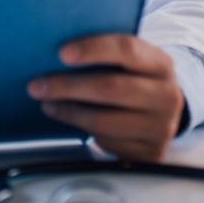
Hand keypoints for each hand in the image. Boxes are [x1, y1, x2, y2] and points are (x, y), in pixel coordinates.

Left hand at [27, 34, 185, 161]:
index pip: (127, 49)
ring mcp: (160, 127)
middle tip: (37, 85)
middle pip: (111, 88)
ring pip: (104, 121)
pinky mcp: (149, 153)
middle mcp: (166, 96)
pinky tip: (67, 118)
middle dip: (68, 86)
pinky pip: (107, 142)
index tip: (61, 52)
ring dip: (68, 112)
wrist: (162, 112)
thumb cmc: (135, 79)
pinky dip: (81, 131)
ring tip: (46, 103)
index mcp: (161, 64)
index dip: (93, 49)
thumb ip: (106, 54)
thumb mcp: (131, 63)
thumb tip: (55, 51)